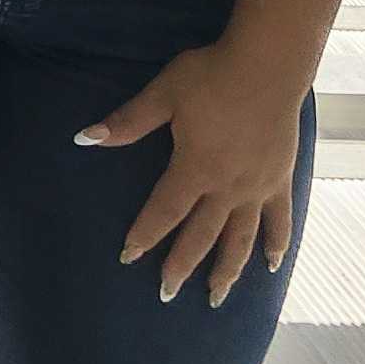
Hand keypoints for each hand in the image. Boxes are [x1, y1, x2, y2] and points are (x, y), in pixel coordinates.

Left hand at [80, 38, 310, 304]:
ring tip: (215, 298)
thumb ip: (127, 123)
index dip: (145, 235)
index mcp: (195, 169)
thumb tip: (84, 138)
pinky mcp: (280, 181)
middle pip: (201, 236)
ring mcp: (257, 188)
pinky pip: (279, 221)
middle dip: (180, 266)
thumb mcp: (163, 95)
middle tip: (166, 295)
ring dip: (227, 270)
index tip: (128, 258)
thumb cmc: (211, 76)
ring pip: (240, 239)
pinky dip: (276, 245)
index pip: (164, 212)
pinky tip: (271, 266)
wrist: (268, 65)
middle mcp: (227, 188)